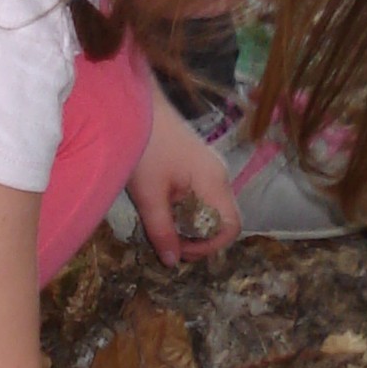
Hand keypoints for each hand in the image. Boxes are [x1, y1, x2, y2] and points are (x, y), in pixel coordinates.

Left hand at [125, 102, 242, 263]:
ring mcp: (210, 166)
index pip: (232, 226)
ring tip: (164, 224)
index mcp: (214, 182)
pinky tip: (163, 203)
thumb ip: (162, 230)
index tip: (181, 249)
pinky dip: (188, 206)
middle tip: (170, 242)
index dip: (211, 246)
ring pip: (212, 206)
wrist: (134, 104)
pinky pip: (203, 193)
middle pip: (223, 218)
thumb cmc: (144, 148)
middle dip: (200, 237)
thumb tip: (173, 262)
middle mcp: (220, 175)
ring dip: (192, 222)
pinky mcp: (198, 161)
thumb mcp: (149, 195)